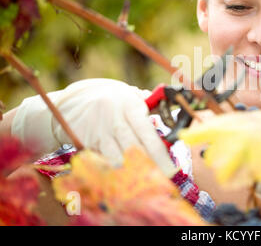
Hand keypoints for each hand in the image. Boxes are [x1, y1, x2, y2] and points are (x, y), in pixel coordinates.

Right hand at [11, 78, 176, 176]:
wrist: (69, 103)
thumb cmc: (110, 100)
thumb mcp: (129, 96)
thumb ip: (149, 107)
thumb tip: (171, 117)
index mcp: (130, 106)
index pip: (148, 134)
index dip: (160, 155)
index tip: (171, 171)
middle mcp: (114, 119)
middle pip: (134, 150)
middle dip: (149, 169)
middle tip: (160, 183)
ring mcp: (98, 133)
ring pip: (117, 160)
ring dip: (131, 174)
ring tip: (143, 185)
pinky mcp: (85, 144)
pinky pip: (103, 162)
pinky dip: (114, 172)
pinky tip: (122, 181)